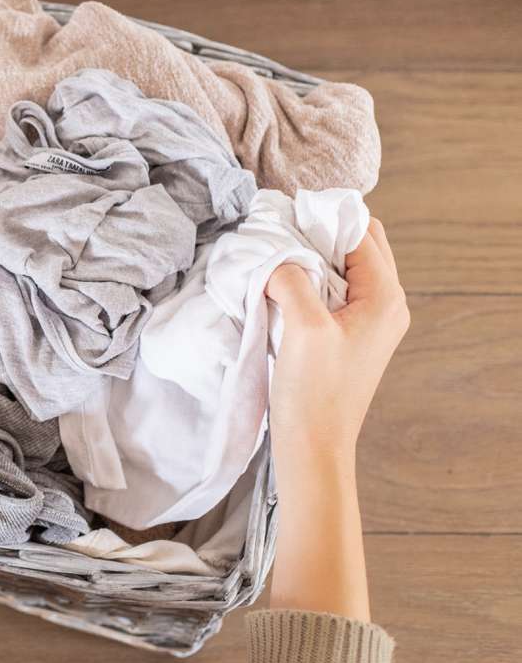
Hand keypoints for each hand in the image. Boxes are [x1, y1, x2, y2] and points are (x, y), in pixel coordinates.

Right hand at [265, 218, 410, 464]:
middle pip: (359, 245)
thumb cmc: (314, 392)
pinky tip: (282, 284)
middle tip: (280, 232)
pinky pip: (334, 291)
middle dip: (321, 232)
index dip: (325, 218)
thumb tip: (277, 255)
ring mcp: (369, 322)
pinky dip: (310, 279)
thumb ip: (293, 278)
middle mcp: (386, 306)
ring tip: (277, 256)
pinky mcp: (349, 335)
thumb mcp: (303, 327)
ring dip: (312, 256)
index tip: (285, 215)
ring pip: (345, 267)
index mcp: (385, 298)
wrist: (314, 446)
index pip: (362, 233)